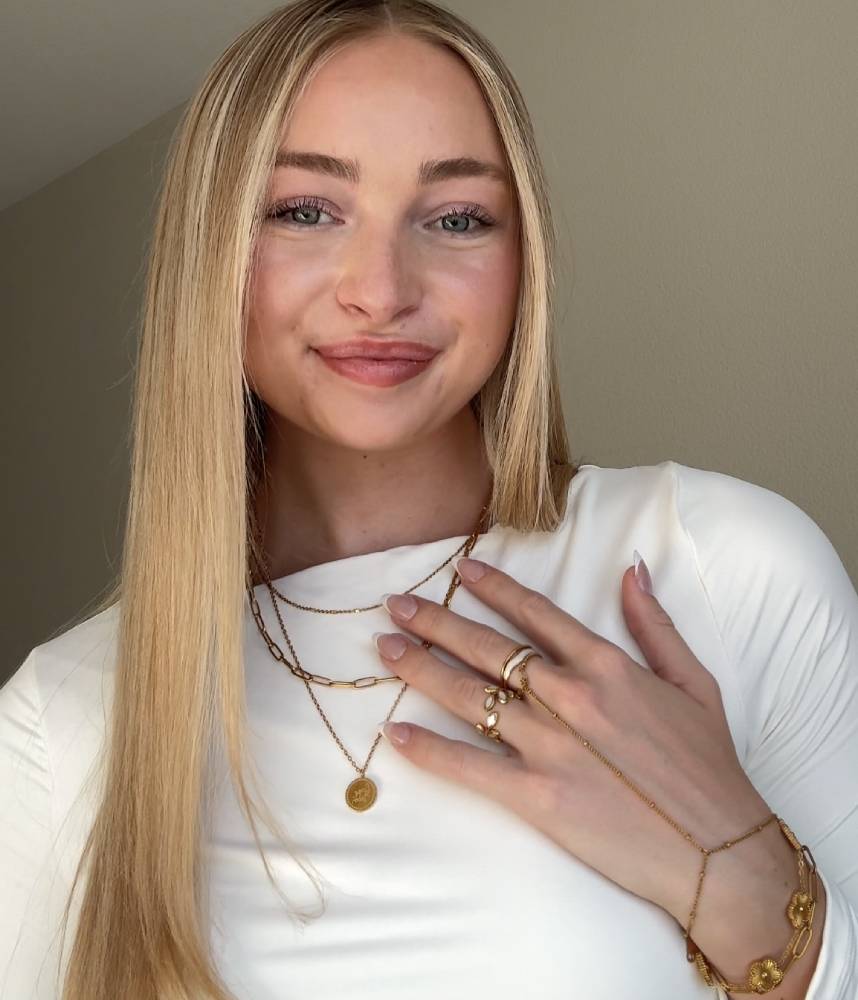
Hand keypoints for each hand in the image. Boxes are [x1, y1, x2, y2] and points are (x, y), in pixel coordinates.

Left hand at [373, 554, 773, 923]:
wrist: (718, 850)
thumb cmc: (708, 765)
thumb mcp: (695, 681)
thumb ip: (655, 623)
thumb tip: (631, 568)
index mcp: (606, 665)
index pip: (535, 614)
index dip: (493, 588)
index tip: (459, 571)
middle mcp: (570, 696)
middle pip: (487, 648)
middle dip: (435, 621)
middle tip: (395, 605)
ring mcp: (549, 745)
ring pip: (469, 695)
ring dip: (420, 669)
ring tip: (385, 650)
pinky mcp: (537, 795)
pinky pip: (470, 766)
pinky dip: (429, 751)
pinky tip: (396, 735)